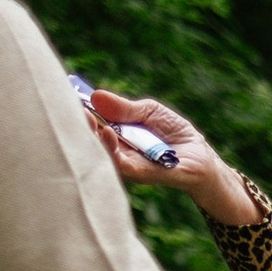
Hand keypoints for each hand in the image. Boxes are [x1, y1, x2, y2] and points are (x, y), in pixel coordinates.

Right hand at [85, 88, 261, 228]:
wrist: (202, 158)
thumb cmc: (174, 134)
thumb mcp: (148, 112)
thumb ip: (125, 108)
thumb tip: (96, 96)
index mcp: (115, 135)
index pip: (92, 123)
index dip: (80, 110)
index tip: (69, 96)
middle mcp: (117, 151)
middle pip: (92, 139)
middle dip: (81, 123)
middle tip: (73, 107)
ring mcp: (127, 164)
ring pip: (102, 152)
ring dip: (92, 135)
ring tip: (87, 118)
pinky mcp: (142, 174)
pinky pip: (121, 164)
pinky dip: (112, 149)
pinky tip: (107, 133)